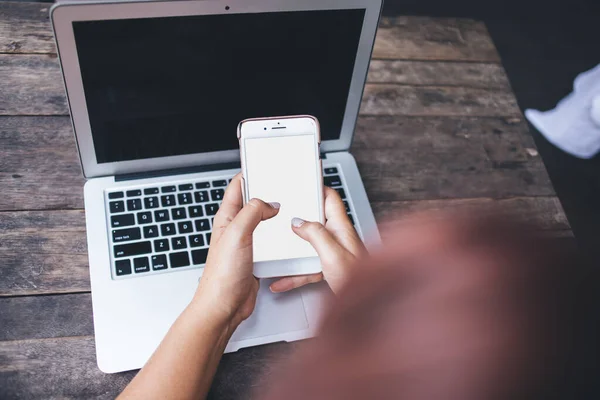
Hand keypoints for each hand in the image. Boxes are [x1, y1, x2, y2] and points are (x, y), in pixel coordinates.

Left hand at [192, 173, 279, 328]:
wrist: (224, 307)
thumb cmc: (221, 276)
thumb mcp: (237, 234)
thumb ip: (252, 212)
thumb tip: (269, 203)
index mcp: (226, 218)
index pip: (238, 186)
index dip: (251, 173)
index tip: (266, 163)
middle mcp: (236, 228)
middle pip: (255, 202)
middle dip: (270, 193)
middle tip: (285, 186)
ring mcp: (247, 242)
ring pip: (265, 222)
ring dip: (277, 217)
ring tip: (290, 210)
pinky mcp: (257, 257)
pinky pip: (272, 241)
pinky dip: (281, 237)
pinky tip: (289, 237)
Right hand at [270, 187, 365, 293]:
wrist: (371, 310)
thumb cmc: (359, 281)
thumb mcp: (333, 254)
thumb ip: (316, 234)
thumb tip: (298, 222)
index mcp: (341, 228)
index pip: (330, 198)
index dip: (318, 186)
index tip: (304, 178)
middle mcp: (339, 238)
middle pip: (316, 220)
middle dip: (298, 216)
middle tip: (283, 211)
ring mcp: (334, 254)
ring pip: (309, 246)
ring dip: (293, 249)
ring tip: (277, 249)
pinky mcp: (330, 270)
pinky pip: (308, 268)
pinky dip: (294, 274)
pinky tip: (282, 281)